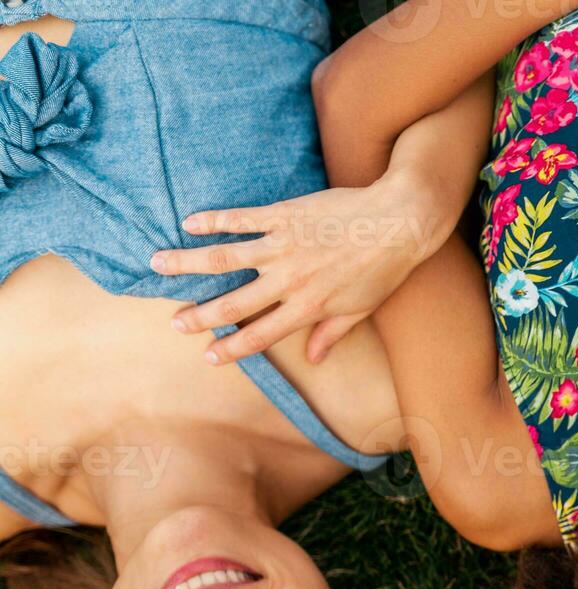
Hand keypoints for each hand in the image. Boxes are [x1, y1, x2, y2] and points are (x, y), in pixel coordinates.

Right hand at [149, 171, 449, 364]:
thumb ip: (332, 332)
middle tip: (174, 322)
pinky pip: (241, 218)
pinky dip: (213, 220)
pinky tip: (189, 223)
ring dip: (187, 262)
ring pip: (224, 256)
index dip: (233, 348)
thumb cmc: (385, 268)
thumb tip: (316, 360)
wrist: (398, 221)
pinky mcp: (284, 216)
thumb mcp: (362, 309)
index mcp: (308, 307)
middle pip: (234, 301)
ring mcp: (283, 245)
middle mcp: (289, 280)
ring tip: (157, 264)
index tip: (209, 356)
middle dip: (200, 314)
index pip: (261, 334)